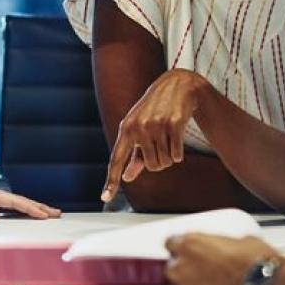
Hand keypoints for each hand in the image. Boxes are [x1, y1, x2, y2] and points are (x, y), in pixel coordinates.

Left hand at [0, 182, 60, 221]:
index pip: (10, 200)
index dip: (29, 208)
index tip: (45, 214)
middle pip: (15, 199)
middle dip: (36, 206)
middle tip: (55, 213)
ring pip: (9, 202)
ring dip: (27, 207)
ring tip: (45, 212)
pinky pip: (0, 206)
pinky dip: (14, 209)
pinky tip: (20, 213)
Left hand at [102, 69, 208, 202]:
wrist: (177, 86)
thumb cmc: (154, 111)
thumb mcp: (139, 129)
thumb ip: (134, 156)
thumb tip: (126, 178)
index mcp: (125, 130)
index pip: (116, 160)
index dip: (111, 180)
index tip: (105, 197)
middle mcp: (138, 128)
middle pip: (150, 167)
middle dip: (159, 162)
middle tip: (161, 146)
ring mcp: (155, 126)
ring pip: (165, 163)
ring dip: (170, 157)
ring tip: (168, 138)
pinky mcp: (174, 124)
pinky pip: (177, 155)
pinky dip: (179, 152)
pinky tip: (177, 136)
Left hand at [165, 233, 284, 284]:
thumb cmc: (258, 263)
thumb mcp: (241, 240)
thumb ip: (223, 243)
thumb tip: (228, 246)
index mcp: (191, 243)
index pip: (171, 243)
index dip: (180, 249)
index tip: (188, 253)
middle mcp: (182, 264)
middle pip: (172, 266)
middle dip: (184, 269)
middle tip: (201, 273)